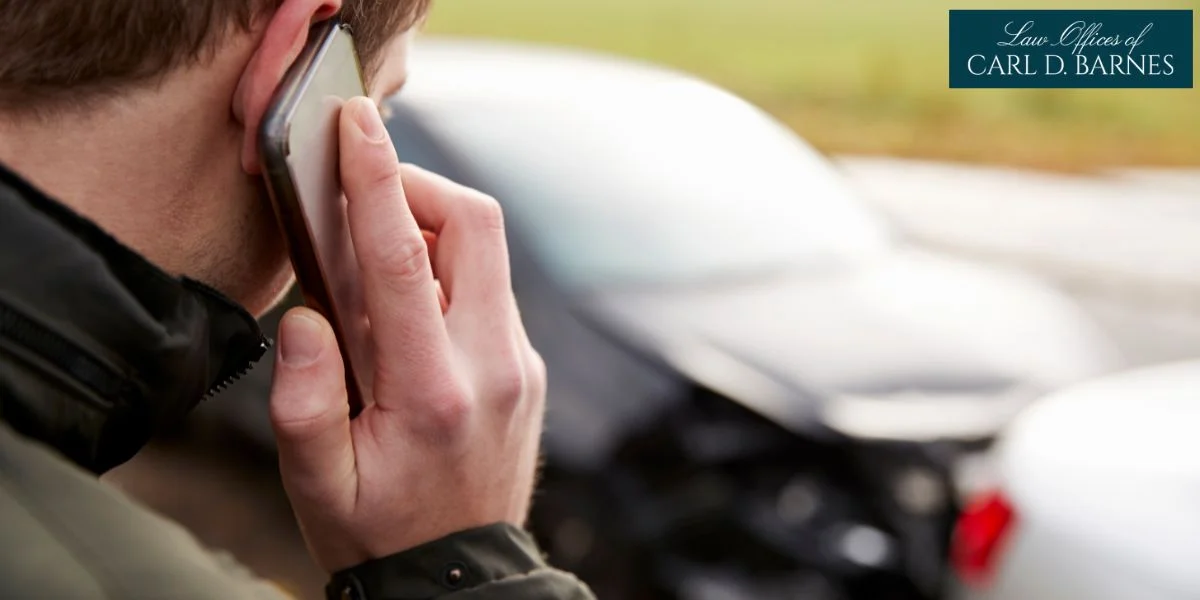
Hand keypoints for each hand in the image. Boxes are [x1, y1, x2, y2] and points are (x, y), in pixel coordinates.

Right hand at [268, 97, 546, 571]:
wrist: (458, 580)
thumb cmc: (379, 532)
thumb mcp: (316, 482)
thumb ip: (303, 396)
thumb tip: (308, 315)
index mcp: (433, 391)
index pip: (403, 258)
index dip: (375, 179)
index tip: (356, 126)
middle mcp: (491, 367)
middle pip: (474, 227)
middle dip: (418, 188)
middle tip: (363, 199)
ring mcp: (518, 365)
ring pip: (488, 253)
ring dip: (431, 231)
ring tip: (374, 264)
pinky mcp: (526, 368)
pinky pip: (490, 290)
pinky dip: (447, 272)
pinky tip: (406, 308)